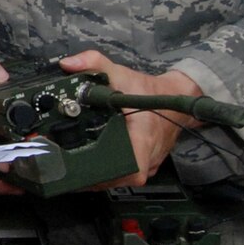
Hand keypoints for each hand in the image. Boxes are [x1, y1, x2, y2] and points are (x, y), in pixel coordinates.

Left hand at [57, 50, 200, 186]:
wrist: (175, 96)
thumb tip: (69, 64)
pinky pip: (125, 172)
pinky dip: (108, 170)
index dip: (107, 175)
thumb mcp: (121, 73)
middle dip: (92, 177)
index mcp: (143, 140)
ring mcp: (147, 162)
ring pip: (121, 179)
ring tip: (74, 166)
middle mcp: (147, 156)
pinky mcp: (145, 163)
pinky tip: (91, 162)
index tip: (84, 169)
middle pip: (119, 180)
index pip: (132, 171)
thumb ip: (94, 64)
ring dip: (98, 175)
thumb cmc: (150, 90)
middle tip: (68, 166)